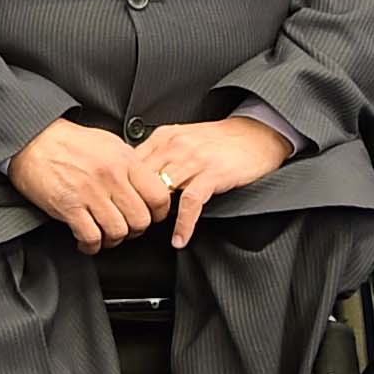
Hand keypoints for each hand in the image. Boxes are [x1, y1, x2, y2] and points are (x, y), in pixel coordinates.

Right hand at [12, 116, 163, 251]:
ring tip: (106, 235)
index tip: (152, 216)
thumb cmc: (68, 141)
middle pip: (141, 219)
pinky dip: (91, 245)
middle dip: (136, 230)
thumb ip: (129, 165)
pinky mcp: (69, 206)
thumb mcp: (108, 143)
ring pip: (118, 232)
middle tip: (128, 228)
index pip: (158, 195)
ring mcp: (90, 193)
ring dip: (113, 240)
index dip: (159, 213)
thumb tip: (146, 185)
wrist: (33, 139)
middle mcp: (110, 177)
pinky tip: (88, 241)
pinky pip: (91, 237)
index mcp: (124, 160)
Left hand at [129, 115, 291, 246]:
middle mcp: (175, 146)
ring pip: (161, 191)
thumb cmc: (219, 141)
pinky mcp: (212, 174)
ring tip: (147, 233)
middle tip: (129, 224)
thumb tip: (133, 178)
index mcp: (164, 137)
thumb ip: (159, 154)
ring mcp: (194, 160)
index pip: (130, 164)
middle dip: (133, 204)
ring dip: (153, 215)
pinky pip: (190, 203)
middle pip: (141, 179)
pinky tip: (179, 239)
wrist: (255, 134)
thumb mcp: (182, 138)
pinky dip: (183, 224)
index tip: (117, 205)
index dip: (121, 187)